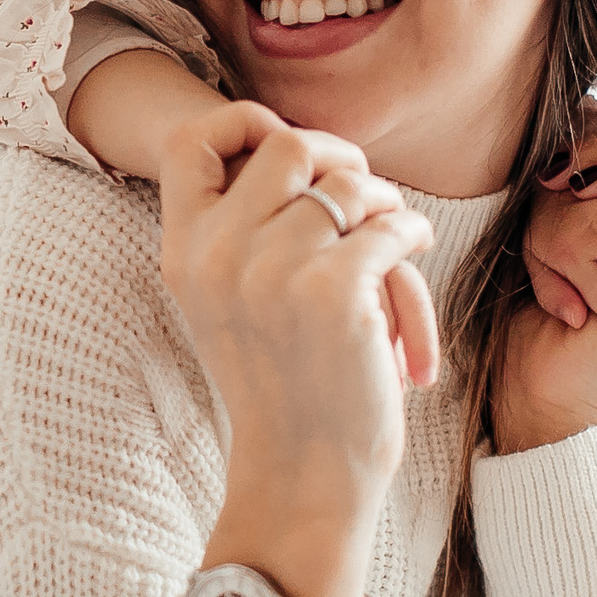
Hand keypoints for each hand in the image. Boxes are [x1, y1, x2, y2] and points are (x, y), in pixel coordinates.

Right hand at [160, 102, 433, 596]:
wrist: (303, 473)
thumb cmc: (284, 383)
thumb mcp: (229, 300)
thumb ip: (240, 228)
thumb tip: (304, 142)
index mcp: (183, 252)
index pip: (190, 139)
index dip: (245, 123)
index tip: (292, 155)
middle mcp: (219, 253)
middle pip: (291, 144)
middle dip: (342, 158)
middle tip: (365, 197)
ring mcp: (274, 270)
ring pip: (352, 185)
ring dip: (386, 206)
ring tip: (394, 247)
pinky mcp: (335, 291)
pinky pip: (392, 225)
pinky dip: (412, 237)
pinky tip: (411, 261)